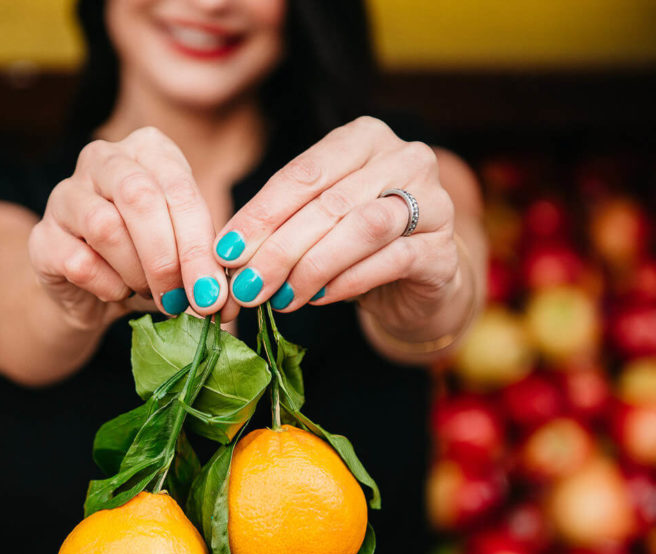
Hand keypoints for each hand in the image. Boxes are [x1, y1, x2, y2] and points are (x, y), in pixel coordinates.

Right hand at [29, 127, 232, 330]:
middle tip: (184, 299)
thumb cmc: (149, 260)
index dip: (198, 245)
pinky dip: (108, 287)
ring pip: (105, 227)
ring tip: (150, 292)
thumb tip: (219, 299)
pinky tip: (117, 291)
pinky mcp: (41, 235)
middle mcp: (102, 159)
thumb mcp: (184, 251)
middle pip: (138, 197)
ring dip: (136, 273)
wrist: (94, 292)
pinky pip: (79, 262)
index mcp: (147, 149)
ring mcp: (64, 194)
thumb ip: (202, 262)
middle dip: (167, 257)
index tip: (213, 293)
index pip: (178, 188)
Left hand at [212, 116, 458, 325]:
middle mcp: (405, 158)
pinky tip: (317, 299)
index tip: (225, 253)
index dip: (260, 216)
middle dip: (279, 249)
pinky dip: (347, 281)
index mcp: (364, 138)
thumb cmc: (354, 244)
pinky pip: (392, 260)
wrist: (418, 280)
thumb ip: (278, 227)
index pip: (303, 174)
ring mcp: (434, 200)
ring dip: (311, 267)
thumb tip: (227, 255)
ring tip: (278, 296)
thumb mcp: (312, 224)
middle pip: (330, 202)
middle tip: (245, 287)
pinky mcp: (444, 248)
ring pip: (363, 228)